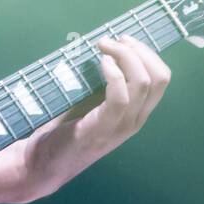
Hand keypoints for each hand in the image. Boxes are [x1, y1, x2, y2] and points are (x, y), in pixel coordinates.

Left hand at [21, 34, 170, 199]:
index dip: (147, 53)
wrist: (42, 163)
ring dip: (125, 56)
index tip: (124, 40)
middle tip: (115, 40)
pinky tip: (101, 63)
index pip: (161, 79)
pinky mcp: (101, 129)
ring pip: (142, 83)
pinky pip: (119, 96)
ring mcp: (120, 127)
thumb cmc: (63, 130)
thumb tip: (105, 48)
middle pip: (158, 78)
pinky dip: (113, 73)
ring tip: (104, 46)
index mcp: (136, 114)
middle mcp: (135, 121)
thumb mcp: (90, 103)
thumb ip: (102, 84)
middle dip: (139, 50)